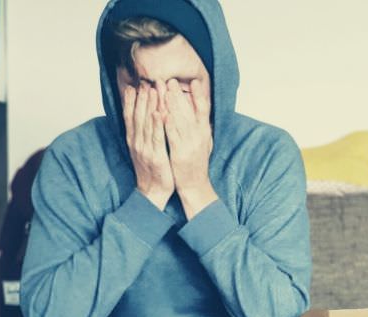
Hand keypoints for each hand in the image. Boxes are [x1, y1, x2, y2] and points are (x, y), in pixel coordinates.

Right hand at [123, 83, 174, 209]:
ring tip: (152, 90)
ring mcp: (145, 149)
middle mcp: (136, 142)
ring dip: (149, 105)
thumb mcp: (143, 149)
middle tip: (145, 81)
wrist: (152, 191)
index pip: (130, 116)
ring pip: (146, 123)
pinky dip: (157, 124)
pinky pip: (156, 137)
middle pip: (137, 116)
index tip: (134, 85)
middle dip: (141, 98)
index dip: (131, 100)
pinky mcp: (156, 156)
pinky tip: (159, 112)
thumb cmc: (151, 170)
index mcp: (133, 140)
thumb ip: (142, 134)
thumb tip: (143, 117)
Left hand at [165, 78, 217, 218]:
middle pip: (189, 111)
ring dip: (172, 104)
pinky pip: (173, 136)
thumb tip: (201, 111)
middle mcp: (200, 137)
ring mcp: (191, 145)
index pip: (204, 110)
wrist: (195, 185)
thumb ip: (201, 127)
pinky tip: (162, 113)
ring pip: (180, 120)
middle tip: (170, 80)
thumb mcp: (204, 142)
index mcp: (205, 132)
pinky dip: (168, 124)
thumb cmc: (196, 163)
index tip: (194, 81)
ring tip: (164, 90)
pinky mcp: (180, 153)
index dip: (200, 95)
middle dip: (179, 95)